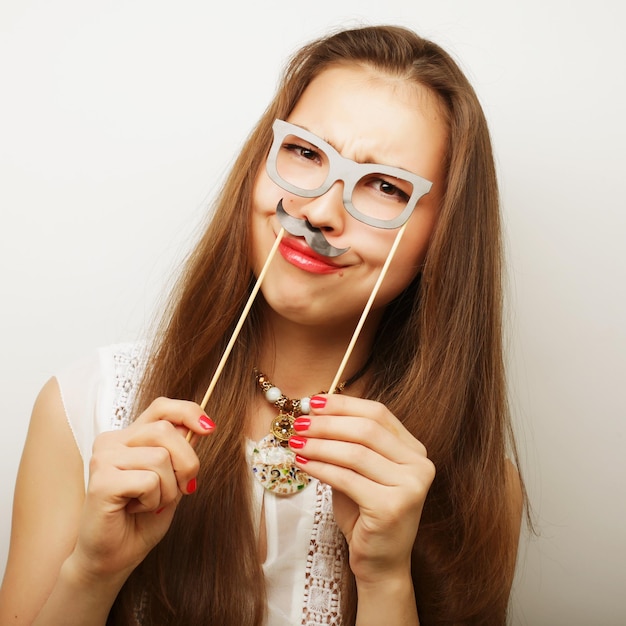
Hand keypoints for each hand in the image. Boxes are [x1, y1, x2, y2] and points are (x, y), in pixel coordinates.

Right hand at [69, 397, 214, 583]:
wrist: (114, 558)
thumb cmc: (141, 519)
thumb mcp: (171, 479)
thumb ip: (180, 452)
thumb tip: (201, 427)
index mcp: (129, 436)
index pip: (162, 407)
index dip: (188, 412)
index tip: (209, 428)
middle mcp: (112, 441)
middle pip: (166, 431)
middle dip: (187, 462)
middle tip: (182, 488)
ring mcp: (104, 459)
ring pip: (161, 458)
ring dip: (168, 489)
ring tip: (151, 503)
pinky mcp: (101, 481)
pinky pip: (149, 481)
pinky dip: (154, 501)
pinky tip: (136, 510)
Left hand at [289, 394, 434, 583]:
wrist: (380, 562)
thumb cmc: (365, 512)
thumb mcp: (358, 471)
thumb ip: (347, 443)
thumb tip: (314, 414)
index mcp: (414, 450)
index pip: (379, 413)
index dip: (344, 404)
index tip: (315, 401)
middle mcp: (419, 465)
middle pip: (367, 430)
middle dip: (328, 423)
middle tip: (300, 423)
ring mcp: (410, 486)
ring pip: (355, 453)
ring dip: (320, 445)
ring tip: (296, 442)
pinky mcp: (392, 507)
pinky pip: (347, 478)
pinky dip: (320, 468)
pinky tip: (302, 463)